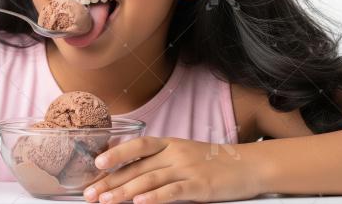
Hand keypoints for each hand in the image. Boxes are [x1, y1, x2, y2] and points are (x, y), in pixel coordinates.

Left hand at [83, 136, 263, 203]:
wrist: (250, 165)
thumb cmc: (215, 163)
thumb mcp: (185, 154)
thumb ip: (161, 160)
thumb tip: (131, 171)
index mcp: (170, 144)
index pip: (138, 146)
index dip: (116, 154)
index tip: (96, 165)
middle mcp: (176, 153)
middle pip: (137, 167)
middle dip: (111, 181)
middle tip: (91, 194)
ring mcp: (188, 169)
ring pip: (149, 179)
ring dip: (125, 191)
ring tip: (106, 201)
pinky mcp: (200, 186)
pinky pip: (173, 191)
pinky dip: (155, 197)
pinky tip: (140, 202)